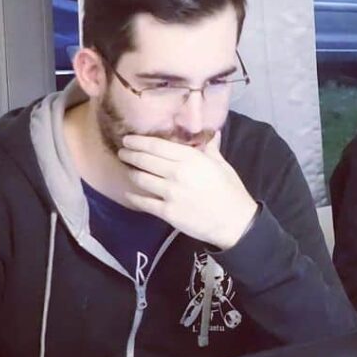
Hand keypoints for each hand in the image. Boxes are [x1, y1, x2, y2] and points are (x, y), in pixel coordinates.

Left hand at [117, 133, 258, 249]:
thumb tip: (211, 134)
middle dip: (130, 155)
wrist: (234, 222)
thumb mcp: (222, 165)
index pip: (157, 146)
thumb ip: (211, 149)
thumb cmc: (230, 191)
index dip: (139, 142)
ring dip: (131, 173)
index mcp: (190, 158)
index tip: (129, 140)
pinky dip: (133, 196)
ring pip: (141, 179)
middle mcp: (176, 173)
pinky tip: (128, 193)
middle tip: (122, 153)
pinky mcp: (167, 212)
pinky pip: (143, 202)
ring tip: (128, 170)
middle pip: (144, 160)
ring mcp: (170, 193)